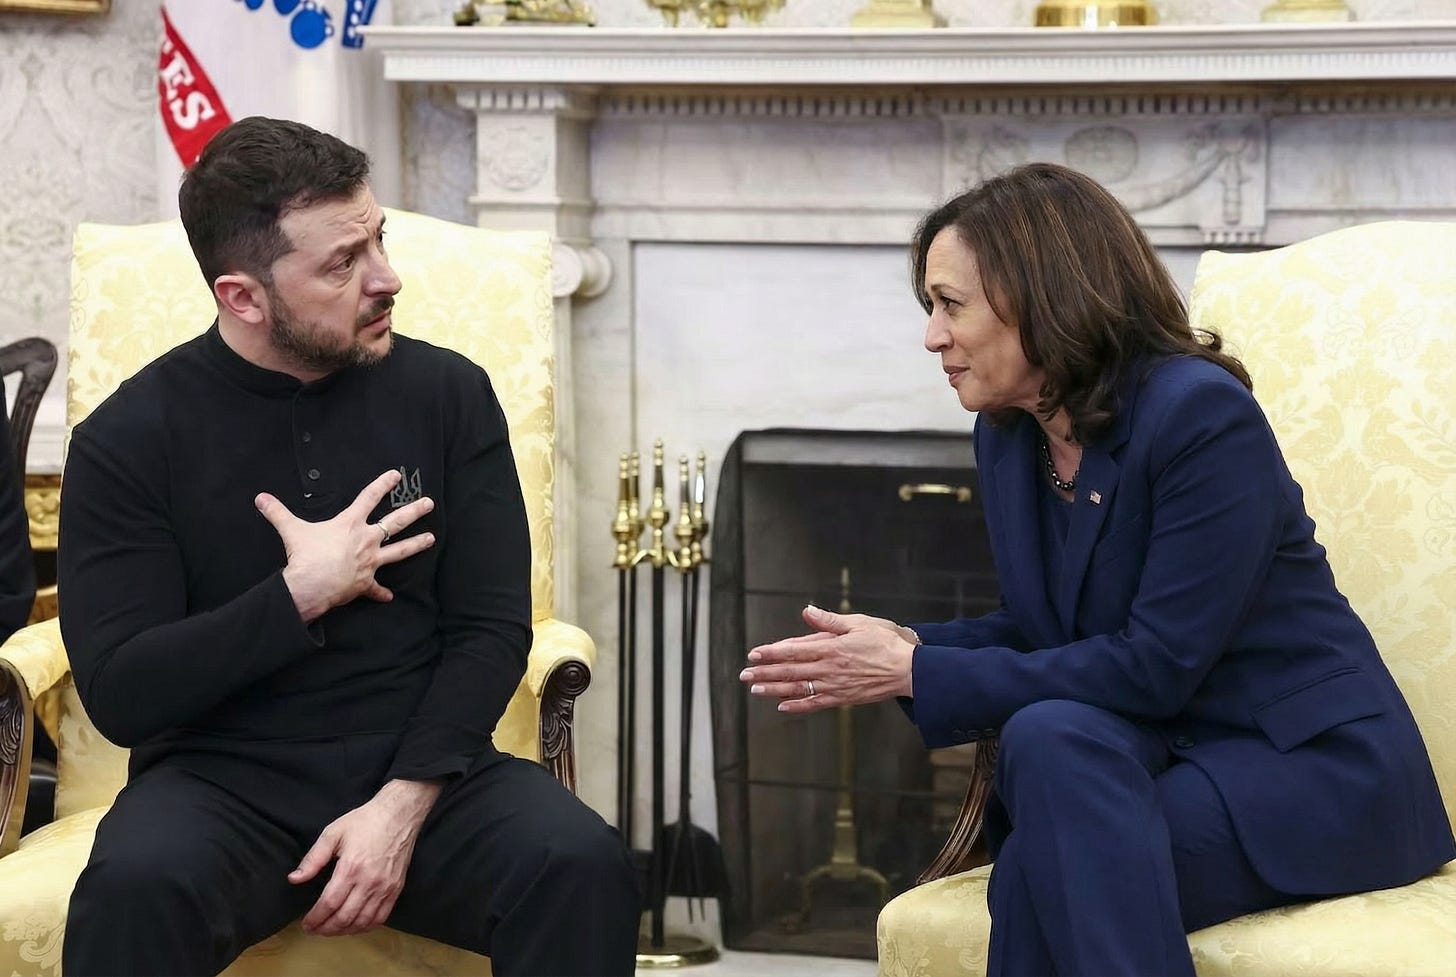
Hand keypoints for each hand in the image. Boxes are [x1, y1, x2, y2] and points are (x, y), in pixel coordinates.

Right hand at [256, 469, 435, 622]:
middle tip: (429, 504)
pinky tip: (389, 596)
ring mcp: (370, 562)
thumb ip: (277, 512)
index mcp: (351, 523)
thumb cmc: (305, 555)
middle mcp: (366, 540)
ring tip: (431, 539)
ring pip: (399, 551)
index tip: (397, 475)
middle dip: (414, 511)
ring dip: (416, 545)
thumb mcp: (291, 529)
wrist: (311, 584)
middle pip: (396, 521)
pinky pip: (376, 589)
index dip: (383, 484)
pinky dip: (381, 593)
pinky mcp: (366, 583)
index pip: (369, 497)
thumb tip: (260, 498)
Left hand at [289, 779, 442, 936]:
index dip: (315, 918)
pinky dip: (366, 927)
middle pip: (344, 917)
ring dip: (344, 931)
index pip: (329, 904)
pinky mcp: (396, 889)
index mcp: (351, 868)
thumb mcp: (333, 833)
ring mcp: (385, 887)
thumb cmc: (365, 821)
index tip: (305, 924)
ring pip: (362, 922)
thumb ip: (313, 859)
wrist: (398, 815)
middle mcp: (369, 882)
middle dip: (325, 929)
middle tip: (314, 930)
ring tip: (331, 930)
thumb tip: (294, 879)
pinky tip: (354, 926)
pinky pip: (381, 917)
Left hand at [740, 604, 915, 713]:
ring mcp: (834, 686)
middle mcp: (829, 668)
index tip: (753, 654)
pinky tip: (782, 707)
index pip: (793, 650)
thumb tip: (807, 612)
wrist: (909, 670)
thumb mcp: (859, 623)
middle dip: (764, 672)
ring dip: (774, 689)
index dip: (771, 652)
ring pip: (798, 689)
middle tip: (744, 674)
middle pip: (790, 671)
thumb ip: (830, 621)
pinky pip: (815, 704)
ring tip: (755, 690)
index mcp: (831, 648)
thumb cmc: (886, 642)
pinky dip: (797, 706)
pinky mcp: (842, 698)